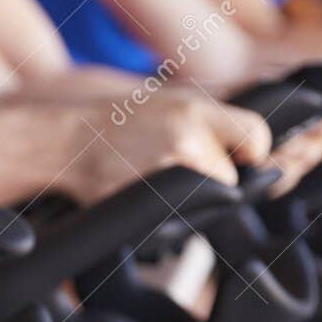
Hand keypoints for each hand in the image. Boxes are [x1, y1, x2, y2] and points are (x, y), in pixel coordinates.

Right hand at [60, 90, 271, 204]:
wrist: (66, 142)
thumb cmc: (115, 123)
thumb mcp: (168, 101)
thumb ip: (210, 120)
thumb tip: (252, 145)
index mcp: (193, 110)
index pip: (256, 136)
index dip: (253, 151)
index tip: (242, 156)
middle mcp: (185, 139)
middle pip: (230, 180)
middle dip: (212, 180)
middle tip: (178, 167)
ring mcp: (166, 173)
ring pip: (206, 203)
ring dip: (190, 200)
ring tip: (157, 179)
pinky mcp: (149, 204)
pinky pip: (181, 220)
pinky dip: (169, 214)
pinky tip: (147, 194)